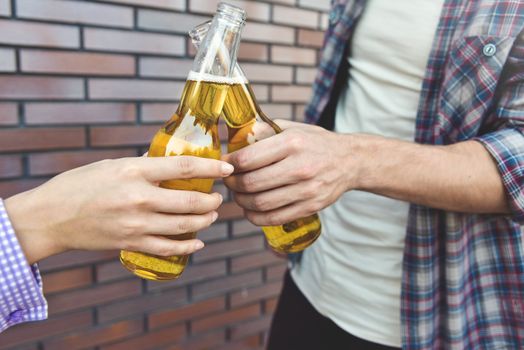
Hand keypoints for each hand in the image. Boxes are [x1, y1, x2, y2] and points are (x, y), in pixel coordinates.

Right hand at [4, 156, 233, 263]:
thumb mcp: (112, 165)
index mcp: (134, 171)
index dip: (212, 167)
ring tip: (211, 215)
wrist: (51, 218)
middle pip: (190, 201)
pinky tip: (198, 242)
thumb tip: (169, 160)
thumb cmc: (80, 185)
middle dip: (212, 200)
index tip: (228, 167)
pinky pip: (168, 248)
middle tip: (218, 198)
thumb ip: (143, 164)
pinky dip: (188, 246)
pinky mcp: (131, 243)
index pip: (184, 167)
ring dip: (205, 221)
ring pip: (184, 226)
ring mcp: (136, 224)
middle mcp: (139, 198)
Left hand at [223, 120, 356, 225]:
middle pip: (251, 183)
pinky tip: (250, 210)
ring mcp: (306, 190)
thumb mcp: (293, 128)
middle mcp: (299, 167)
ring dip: (241, 202)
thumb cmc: (316, 143)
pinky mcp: (310, 207)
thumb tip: (237, 136)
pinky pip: (274, 218)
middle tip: (228, 181)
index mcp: (292, 143)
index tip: (224, 165)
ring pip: (260, 203)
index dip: (229, 164)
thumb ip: (266, 130)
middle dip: (232, 184)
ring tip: (238, 195)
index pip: (248, 158)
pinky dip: (255, 217)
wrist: (351, 161)